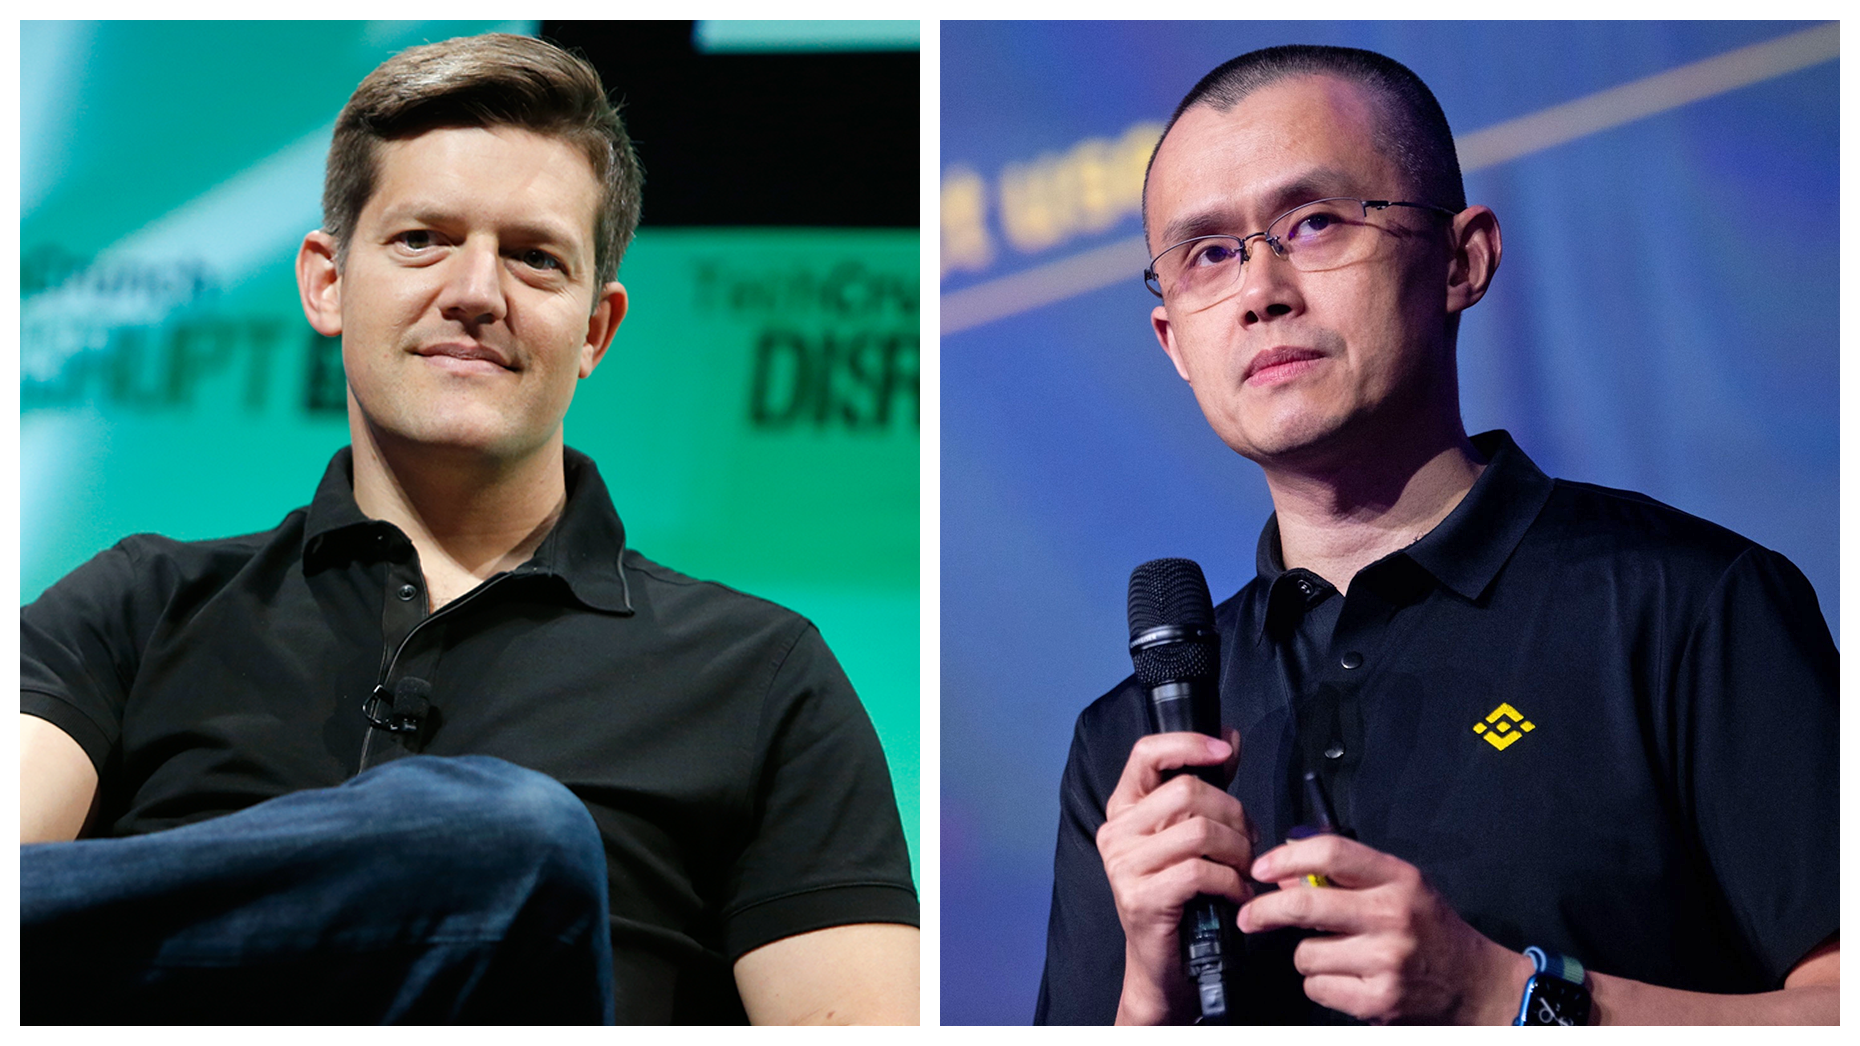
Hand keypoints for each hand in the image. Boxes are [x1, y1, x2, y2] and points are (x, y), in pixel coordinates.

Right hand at [1096, 729, 1253, 1023]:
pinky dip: (1232, 882)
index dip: (1188, 743)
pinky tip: (1237, 894)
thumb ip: (1207, 788)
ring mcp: (1124, 865)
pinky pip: (1201, 872)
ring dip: (1238, 850)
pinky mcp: (1141, 897)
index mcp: (1124, 808)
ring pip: (1199, 831)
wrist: (1163, 963)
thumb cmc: (1181, 895)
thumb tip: (1229, 739)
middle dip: (1234, 813)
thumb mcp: (1190, 835)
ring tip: (1245, 869)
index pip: (1146, 753)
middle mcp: (1116, 832)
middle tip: (1250, 840)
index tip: (1224, 751)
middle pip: (1187, 791)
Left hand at [1237, 834, 1530, 1023]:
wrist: (1475, 985)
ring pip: (1305, 954)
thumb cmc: (1429, 929)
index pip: (1330, 852)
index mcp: (1398, 879)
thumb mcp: (1400, 886)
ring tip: (1338, 955)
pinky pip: (1316, 987)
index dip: (1284, 858)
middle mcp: (1392, 916)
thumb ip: (1347, 875)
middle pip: (1304, 905)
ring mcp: (1385, 961)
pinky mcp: (1378, 1000)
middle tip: (1250, 916)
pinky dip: (1322, 984)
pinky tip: (1348, 978)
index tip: (1260, 869)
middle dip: (1264, 911)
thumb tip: (1282, 876)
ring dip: (1308, 955)